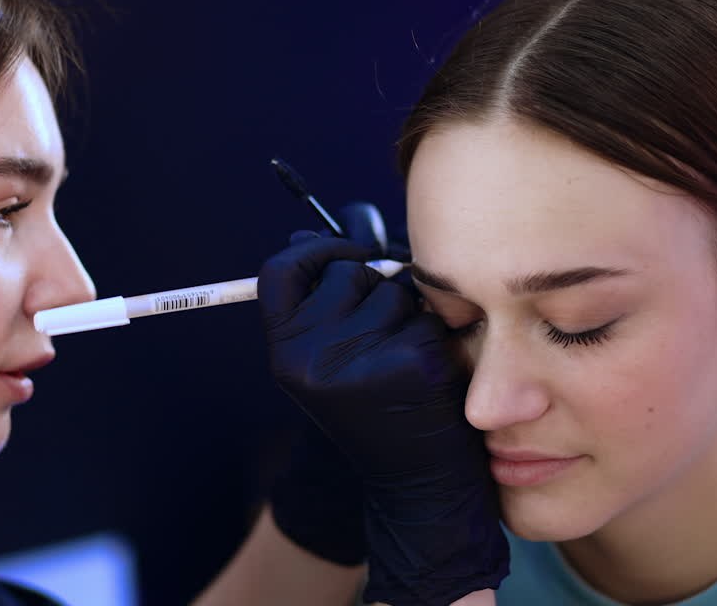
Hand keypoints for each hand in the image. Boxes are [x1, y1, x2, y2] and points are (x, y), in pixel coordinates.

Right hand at [267, 202, 395, 567]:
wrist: (416, 485)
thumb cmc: (376, 406)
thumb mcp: (329, 357)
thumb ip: (319, 297)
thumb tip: (306, 231)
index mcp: (284, 352)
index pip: (281, 270)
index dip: (314, 251)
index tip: (343, 255)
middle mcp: (311, 356)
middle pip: (349, 272)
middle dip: (373, 290)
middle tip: (381, 341)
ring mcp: (361, 360)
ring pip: (395, 291)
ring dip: (407, 315)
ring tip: (402, 363)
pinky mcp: (411, 363)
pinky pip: (429, 315)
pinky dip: (435, 336)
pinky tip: (429, 374)